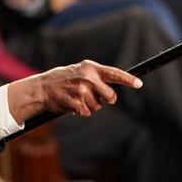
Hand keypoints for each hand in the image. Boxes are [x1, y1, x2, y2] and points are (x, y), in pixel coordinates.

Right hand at [7, 60, 142, 123]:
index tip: (139, 84)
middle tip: (95, 97)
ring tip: (76, 98)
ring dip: (89, 106)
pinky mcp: (76, 103)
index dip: (128, 79)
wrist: (42, 87)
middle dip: (106, 100)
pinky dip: (80, 111)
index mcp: (90, 68)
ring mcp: (81, 91)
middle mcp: (88, 78)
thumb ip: (97, 76)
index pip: (114, 73)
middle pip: (110, 96)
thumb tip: (114, 87)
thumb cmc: (63, 79)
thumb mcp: (80, 71)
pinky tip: (71, 104)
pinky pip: (86, 112)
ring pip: (97, 106)